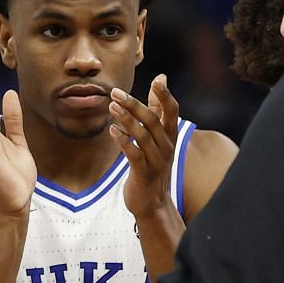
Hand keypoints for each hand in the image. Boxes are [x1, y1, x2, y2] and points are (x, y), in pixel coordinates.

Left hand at [112, 75, 179, 219]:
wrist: (152, 204)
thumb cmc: (152, 165)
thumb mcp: (158, 137)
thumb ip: (157, 109)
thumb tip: (161, 78)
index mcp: (170, 136)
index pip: (172, 112)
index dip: (166, 96)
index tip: (158, 80)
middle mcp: (166, 147)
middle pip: (153, 121)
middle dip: (134, 104)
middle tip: (115, 92)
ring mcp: (156, 161)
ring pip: (143, 136)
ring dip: (126, 120)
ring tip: (111, 106)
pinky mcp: (143, 174)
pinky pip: (134, 154)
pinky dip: (123, 141)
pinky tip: (112, 130)